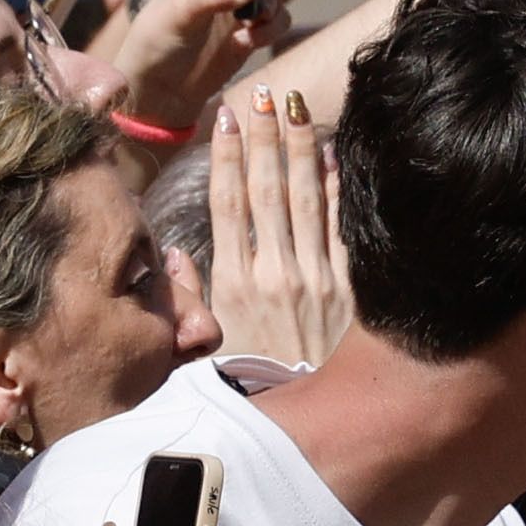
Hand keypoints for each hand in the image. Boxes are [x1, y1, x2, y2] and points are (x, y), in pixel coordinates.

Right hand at [198, 88, 350, 367]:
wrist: (308, 432)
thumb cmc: (251, 393)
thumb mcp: (204, 352)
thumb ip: (189, 298)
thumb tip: (175, 253)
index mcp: (235, 288)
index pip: (228, 204)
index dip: (227, 155)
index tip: (226, 116)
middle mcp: (276, 276)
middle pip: (268, 190)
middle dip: (264, 136)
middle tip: (262, 93)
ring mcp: (317, 281)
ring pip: (307, 198)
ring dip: (299, 147)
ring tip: (295, 104)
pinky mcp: (351, 291)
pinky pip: (344, 226)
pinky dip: (338, 185)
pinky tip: (332, 152)